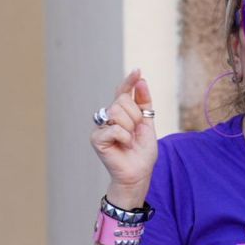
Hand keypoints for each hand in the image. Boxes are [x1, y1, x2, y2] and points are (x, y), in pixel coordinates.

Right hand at [90, 69, 157, 207]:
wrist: (139, 173)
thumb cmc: (142, 152)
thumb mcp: (148, 124)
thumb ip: (144, 102)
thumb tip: (141, 79)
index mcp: (120, 113)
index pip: (123, 92)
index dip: (130, 81)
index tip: (138, 71)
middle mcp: (108, 117)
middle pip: (122, 101)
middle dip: (136, 116)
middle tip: (137, 132)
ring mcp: (100, 127)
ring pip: (117, 112)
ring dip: (130, 127)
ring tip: (130, 140)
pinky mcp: (96, 139)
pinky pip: (114, 128)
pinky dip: (125, 137)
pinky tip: (124, 146)